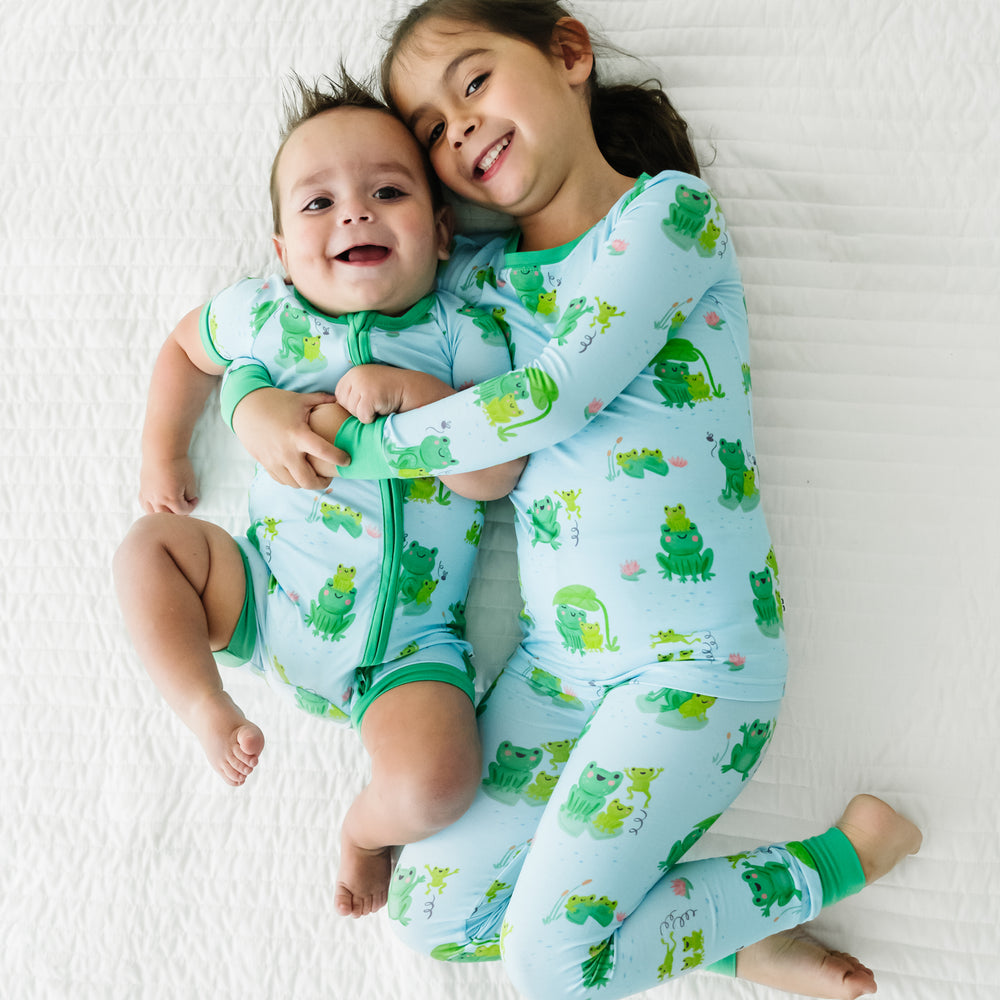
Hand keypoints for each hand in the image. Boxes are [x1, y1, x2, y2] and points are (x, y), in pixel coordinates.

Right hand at [139, 455, 199, 513]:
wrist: (162, 452)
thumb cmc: (178, 466)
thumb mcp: (190, 482)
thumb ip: (189, 495)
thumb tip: (186, 501)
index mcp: (171, 498)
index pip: (182, 511)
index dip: (191, 507)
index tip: (194, 500)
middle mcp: (157, 500)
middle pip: (167, 516)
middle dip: (177, 514)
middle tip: (183, 508)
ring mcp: (148, 495)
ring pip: (153, 513)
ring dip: (162, 515)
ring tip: (171, 509)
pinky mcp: (143, 490)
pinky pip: (144, 504)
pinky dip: (151, 508)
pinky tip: (157, 505)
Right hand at [232, 388, 348, 489]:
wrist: (245, 407)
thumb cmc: (276, 401)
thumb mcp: (300, 399)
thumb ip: (322, 399)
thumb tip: (340, 398)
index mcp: (298, 434)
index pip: (323, 451)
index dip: (338, 458)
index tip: (347, 460)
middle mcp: (286, 451)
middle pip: (308, 480)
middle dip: (322, 483)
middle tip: (329, 478)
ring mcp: (274, 460)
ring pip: (294, 484)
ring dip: (307, 483)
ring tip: (314, 477)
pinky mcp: (265, 463)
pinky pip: (281, 480)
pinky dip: (292, 481)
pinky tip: (298, 474)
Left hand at [336, 365, 454, 421]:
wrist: (413, 390)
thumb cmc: (390, 392)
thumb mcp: (367, 386)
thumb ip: (353, 392)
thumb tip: (333, 407)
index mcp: (352, 373)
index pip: (339, 397)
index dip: (353, 404)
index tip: (369, 400)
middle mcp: (355, 375)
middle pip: (344, 405)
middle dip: (359, 410)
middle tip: (377, 402)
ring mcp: (362, 385)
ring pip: (353, 412)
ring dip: (367, 414)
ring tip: (381, 404)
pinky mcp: (369, 396)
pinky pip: (363, 417)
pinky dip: (373, 418)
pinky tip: (384, 408)